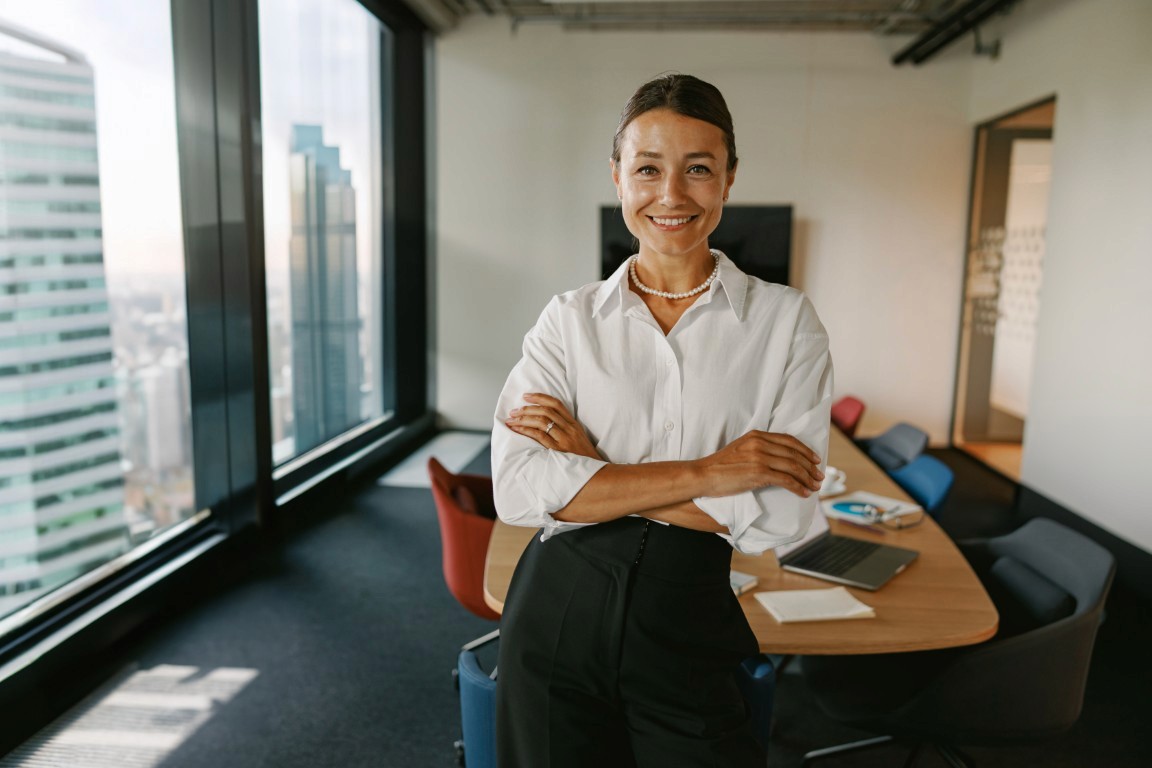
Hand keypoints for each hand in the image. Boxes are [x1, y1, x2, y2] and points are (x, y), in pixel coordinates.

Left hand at [504, 393, 601, 459]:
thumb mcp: (578, 437)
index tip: (525, 396)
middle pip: (545, 411)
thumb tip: (544, 420)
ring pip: (541, 421)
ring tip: (512, 420)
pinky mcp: (559, 450)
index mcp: (573, 423)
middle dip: (527, 409)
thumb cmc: (583, 455)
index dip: (539, 397)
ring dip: (523, 419)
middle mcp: (569, 428)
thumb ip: (564, 427)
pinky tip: (517, 430)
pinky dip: (526, 430)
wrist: (596, 471)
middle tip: (513, 411)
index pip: (556, 404)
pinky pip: (540, 436)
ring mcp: (564, 439)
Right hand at [695, 431, 823, 498]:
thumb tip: (774, 458)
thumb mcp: (739, 448)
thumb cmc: (718, 466)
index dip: (804, 450)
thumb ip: (757, 448)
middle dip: (810, 466)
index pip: (788, 440)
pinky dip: (798, 487)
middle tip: (819, 475)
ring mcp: (760, 458)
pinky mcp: (759, 473)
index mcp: (756, 436)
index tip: (814, 459)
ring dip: (807, 478)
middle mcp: (760, 444)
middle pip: (794, 454)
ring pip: (793, 467)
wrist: (702, 475)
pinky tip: (804, 493)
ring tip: (815, 485)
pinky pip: (786, 480)